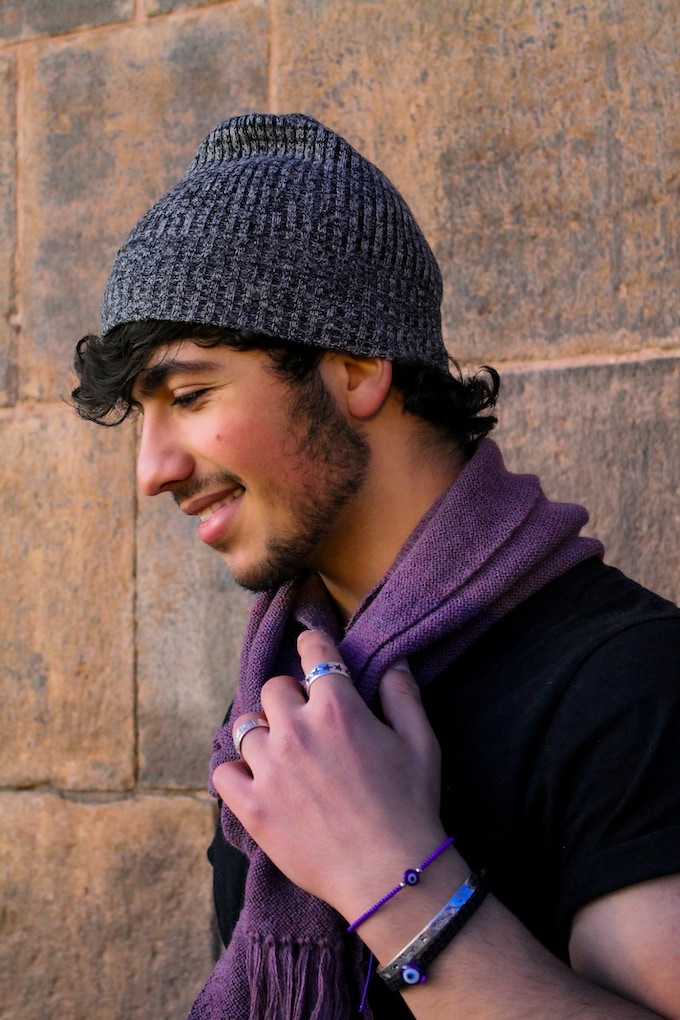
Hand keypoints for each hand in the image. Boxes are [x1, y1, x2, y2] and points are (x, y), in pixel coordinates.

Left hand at [212, 629, 446, 920]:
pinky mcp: (252, 807)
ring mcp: (269, 769)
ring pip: (244, 727)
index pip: (312, 651)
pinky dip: (235, 771)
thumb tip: (394, 660)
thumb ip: (403, 693)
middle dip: (289, 697)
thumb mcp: (421, 741)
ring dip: (262, 732)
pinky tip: (254, 779)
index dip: (313, 645)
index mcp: (337, 707)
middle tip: (305, 718)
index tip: (312, 650)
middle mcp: (296, 730)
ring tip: (280, 750)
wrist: (390, 875)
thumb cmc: (411, 805)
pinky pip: (223, 772)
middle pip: (273, 689)